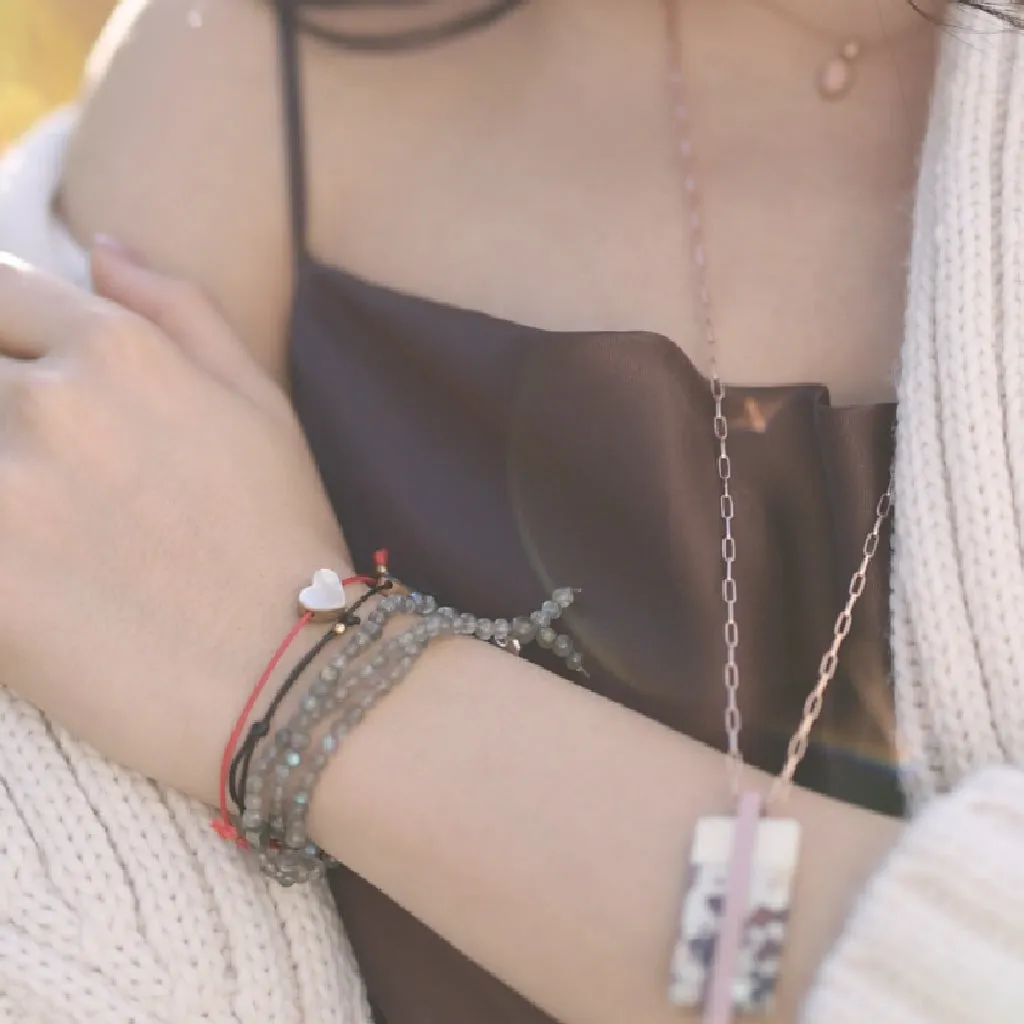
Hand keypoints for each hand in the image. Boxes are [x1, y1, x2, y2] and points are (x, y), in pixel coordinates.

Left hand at [0, 242, 351, 803]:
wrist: (292, 675)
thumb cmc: (282, 538)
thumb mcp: (261, 404)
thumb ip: (180, 309)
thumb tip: (102, 247)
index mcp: (121, 351)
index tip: (13, 382)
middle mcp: (54, 402)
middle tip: (30, 463)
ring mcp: (7, 491)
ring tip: (32, 513)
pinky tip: (22, 570)